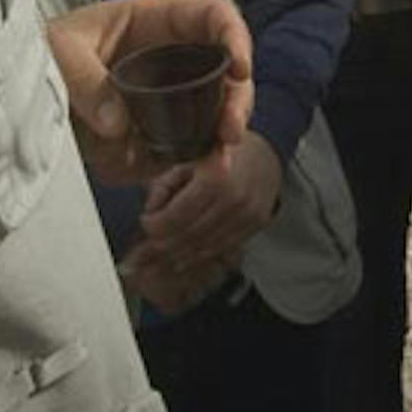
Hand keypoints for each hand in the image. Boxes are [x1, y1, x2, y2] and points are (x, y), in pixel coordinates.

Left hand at [49, 0, 254, 184]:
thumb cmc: (41, 51)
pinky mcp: (158, 129)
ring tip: (217, 163)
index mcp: (156, 20)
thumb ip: (84, 80)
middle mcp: (171, 56)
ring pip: (215, 110)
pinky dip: (196, 159)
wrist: (18, 92)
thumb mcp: (57, 50)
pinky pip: (187, 143)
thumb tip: (117, 125)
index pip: (213, 17)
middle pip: (226, 69)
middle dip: (237, 100)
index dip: (235, 37)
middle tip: (230, 131)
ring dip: (222, 136)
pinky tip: (199, 171)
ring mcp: (168, 94)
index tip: (238, 68)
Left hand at [121, 134, 283, 311]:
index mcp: (214, 178)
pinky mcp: (254, 226)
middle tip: (144, 248)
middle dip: (160, 245)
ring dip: (176, 255)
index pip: (174, 216)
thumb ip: (166, 183)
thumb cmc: (223, 152)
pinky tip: (181, 258)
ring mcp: (245, 215)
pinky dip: (198, 255)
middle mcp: (232, 199)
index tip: (144, 222)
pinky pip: (220, 248)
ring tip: (157, 257)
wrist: (267, 154)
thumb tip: (149, 211)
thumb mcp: (189, 156)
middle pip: (186, 236)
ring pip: (202, 247)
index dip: (153, 224)